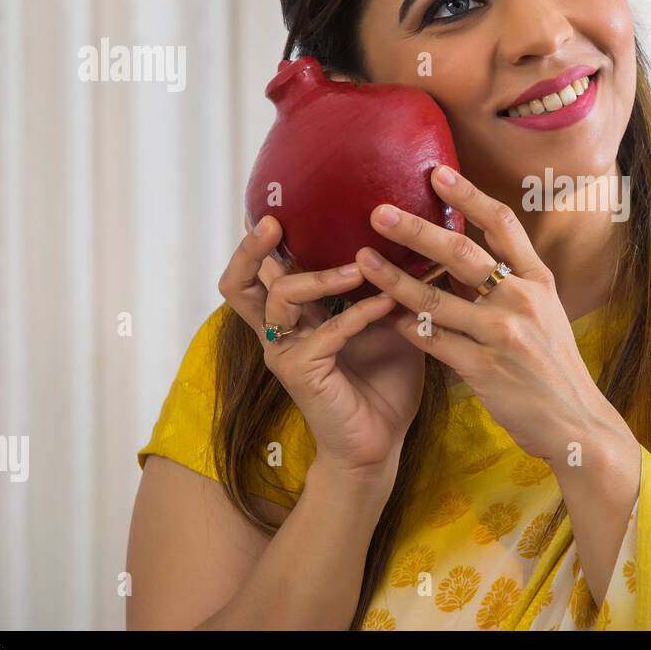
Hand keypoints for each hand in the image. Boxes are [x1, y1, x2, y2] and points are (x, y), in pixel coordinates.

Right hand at [218, 214, 426, 482]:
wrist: (380, 443)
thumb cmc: (383, 381)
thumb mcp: (385, 322)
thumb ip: (383, 285)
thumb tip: (411, 239)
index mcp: (293, 316)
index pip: (258, 271)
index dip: (258, 241)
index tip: (276, 206)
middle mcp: (280, 331)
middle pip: (239, 282)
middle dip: (252, 248)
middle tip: (275, 222)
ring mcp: (286, 352)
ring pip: (281, 296)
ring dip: (321, 276)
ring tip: (358, 267)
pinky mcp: (301, 373)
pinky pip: (326, 332)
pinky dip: (358, 313)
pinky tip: (386, 306)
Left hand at [355, 165, 612, 463]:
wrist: (576, 424)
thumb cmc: (553, 368)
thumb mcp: (544, 315)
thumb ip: (508, 286)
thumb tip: (459, 258)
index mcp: (539, 281)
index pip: (503, 224)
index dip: (469, 195)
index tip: (436, 173)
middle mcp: (522, 300)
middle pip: (462, 252)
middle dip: (416, 229)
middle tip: (378, 211)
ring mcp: (502, 334)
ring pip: (435, 298)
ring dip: (393, 278)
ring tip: (363, 261)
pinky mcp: (483, 368)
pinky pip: (433, 340)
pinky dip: (404, 326)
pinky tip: (379, 315)